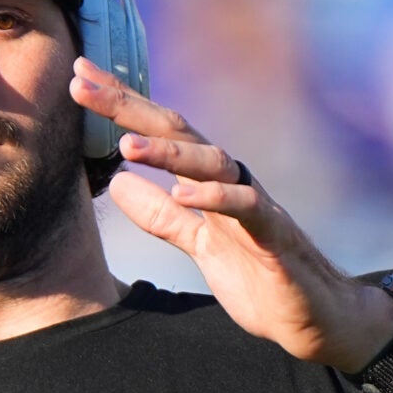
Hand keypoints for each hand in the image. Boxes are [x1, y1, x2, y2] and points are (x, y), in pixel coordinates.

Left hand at [74, 57, 392, 371]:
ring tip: (126, 145)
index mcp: (208, 182)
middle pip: (178, 132)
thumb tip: (118, 184)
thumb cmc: (259, 274)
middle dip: (130, 107)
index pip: (158, 133)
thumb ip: (161, 217)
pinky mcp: (274, 236)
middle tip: (83, 83)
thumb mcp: (197, 244)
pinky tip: (184, 194)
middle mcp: (230, 182)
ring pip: (211, 163)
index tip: (78, 77)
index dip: (119, 105)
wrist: (314, 316)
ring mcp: (254, 205)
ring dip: (169, 152)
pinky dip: (216, 199)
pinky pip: (247, 209)